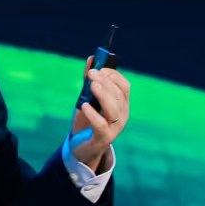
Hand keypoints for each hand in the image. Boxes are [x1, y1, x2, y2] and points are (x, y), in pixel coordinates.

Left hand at [69, 60, 130, 174]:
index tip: (99, 67)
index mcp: (121, 104)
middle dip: (105, 82)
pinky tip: (84, 106)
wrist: (81, 147)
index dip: (113, 75)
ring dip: (103, 95)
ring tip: (92, 85)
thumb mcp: (87, 98)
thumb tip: (91, 59)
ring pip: (113, 109)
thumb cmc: (86, 120)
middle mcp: (122, 115)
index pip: (124, 86)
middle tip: (91, 73)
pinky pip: (101, 125)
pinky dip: (93, 114)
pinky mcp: (103, 138)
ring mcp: (114, 127)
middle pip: (118, 96)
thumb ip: (89, 81)